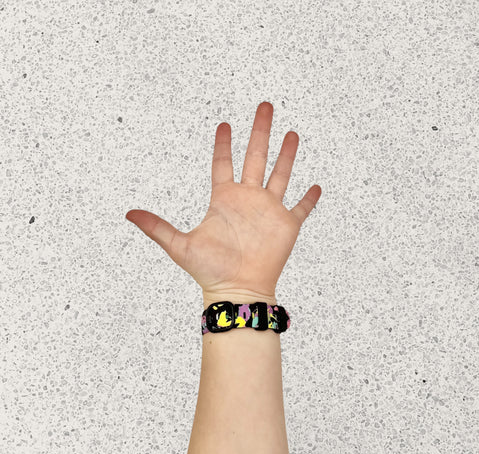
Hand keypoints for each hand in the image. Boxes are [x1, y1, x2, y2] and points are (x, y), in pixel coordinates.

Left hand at [126, 102, 321, 303]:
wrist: (237, 289)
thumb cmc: (209, 270)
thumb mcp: (179, 245)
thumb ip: (157, 227)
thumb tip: (128, 213)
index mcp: (224, 199)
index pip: (223, 163)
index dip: (223, 143)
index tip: (224, 124)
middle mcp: (248, 199)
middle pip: (256, 156)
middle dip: (260, 130)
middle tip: (264, 106)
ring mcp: (269, 211)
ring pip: (280, 174)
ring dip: (286, 154)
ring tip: (291, 133)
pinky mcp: (287, 225)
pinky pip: (301, 208)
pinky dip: (309, 198)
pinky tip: (316, 186)